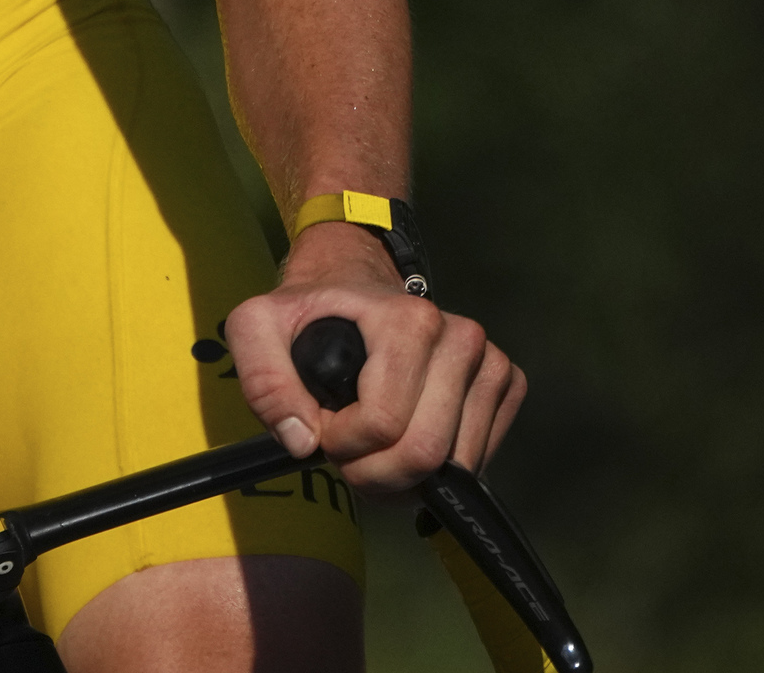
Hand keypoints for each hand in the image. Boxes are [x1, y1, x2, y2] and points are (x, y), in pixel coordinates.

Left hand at [224, 222, 525, 497]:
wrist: (355, 285)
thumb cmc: (309, 312)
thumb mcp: (258, 328)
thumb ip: (265, 382)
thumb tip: (303, 442)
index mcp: (408, 320)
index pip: (383, 424)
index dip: (342, 445)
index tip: (321, 428)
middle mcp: (461, 337)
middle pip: (424, 453)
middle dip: (374, 473)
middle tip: (347, 452)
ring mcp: (490, 361)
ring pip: (455, 466)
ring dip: (405, 478)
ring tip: (372, 448)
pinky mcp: (506, 384)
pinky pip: (478, 460)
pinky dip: (439, 470)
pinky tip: (406, 442)